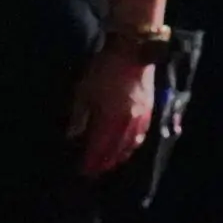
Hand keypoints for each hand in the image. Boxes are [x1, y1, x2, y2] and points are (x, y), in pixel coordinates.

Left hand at [71, 52, 157, 176]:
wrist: (131, 51)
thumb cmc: (103, 70)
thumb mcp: (84, 92)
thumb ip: (80, 117)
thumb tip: (73, 136)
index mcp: (110, 120)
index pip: (99, 148)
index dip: (90, 161)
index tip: (82, 170)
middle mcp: (128, 123)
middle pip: (116, 151)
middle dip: (104, 163)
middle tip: (94, 171)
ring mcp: (141, 117)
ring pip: (131, 145)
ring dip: (120, 157)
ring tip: (110, 163)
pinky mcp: (149, 109)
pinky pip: (142, 134)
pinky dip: (134, 145)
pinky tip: (129, 147)